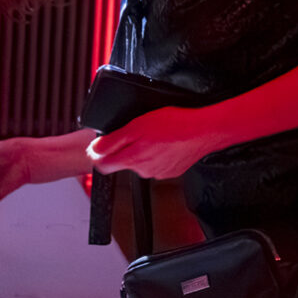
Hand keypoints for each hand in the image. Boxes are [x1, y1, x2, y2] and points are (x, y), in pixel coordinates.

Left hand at [86, 106, 225, 180]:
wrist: (203, 130)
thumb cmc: (174, 124)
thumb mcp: (136, 126)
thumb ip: (112, 141)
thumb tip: (94, 150)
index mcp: (133, 159)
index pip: (103, 166)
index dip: (100, 154)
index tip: (103, 145)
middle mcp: (144, 171)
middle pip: (123, 163)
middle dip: (125, 149)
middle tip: (137, 132)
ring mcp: (158, 173)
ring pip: (141, 162)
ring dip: (143, 150)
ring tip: (155, 135)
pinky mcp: (171, 172)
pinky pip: (157, 163)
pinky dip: (158, 154)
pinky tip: (166, 142)